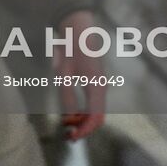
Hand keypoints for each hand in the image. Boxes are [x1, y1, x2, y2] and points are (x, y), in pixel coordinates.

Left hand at [52, 10, 106, 140]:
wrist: (78, 29)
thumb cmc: (69, 50)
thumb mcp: (63, 74)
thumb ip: (67, 97)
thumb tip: (69, 118)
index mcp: (96, 87)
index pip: (96, 117)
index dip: (85, 130)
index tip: (72, 136)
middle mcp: (102, 88)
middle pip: (98, 117)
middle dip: (84, 127)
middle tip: (68, 133)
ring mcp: (102, 85)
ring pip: (97, 111)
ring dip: (84, 120)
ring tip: (69, 125)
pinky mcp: (98, 82)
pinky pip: (95, 103)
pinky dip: (86, 112)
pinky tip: (74, 113)